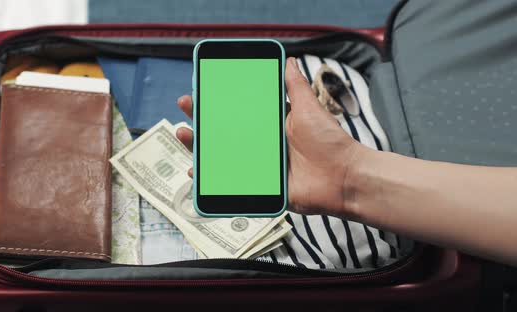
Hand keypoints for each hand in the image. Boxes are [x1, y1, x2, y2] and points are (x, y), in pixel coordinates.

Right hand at [175, 57, 369, 216]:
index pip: (236, 114)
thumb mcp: (308, 109)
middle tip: (185, 110)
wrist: (344, 178)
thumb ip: (296, 86)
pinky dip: (212, 183)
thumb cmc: (329, 143)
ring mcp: (259, 169)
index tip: (199, 94)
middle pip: (223, 135)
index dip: (217, 105)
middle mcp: (261, 147)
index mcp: (270, 127)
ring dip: (199, 149)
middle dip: (200, 123)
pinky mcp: (262, 189)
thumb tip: (290, 61)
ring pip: (221, 159)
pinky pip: (232, 186)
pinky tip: (196, 174)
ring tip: (184, 135)